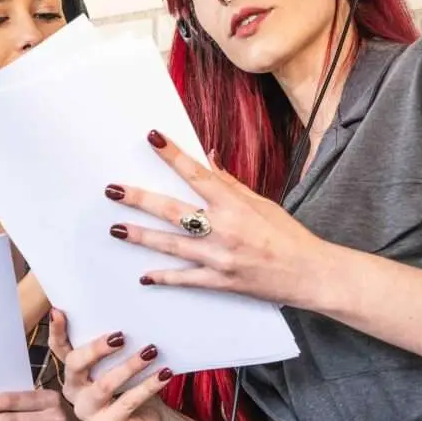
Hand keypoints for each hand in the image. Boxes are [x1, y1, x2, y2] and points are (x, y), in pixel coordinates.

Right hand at [47, 307, 173, 420]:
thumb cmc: (133, 385)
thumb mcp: (121, 362)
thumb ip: (116, 344)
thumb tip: (126, 317)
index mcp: (74, 371)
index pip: (60, 348)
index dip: (56, 331)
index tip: (58, 311)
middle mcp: (74, 391)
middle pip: (75, 365)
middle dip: (96, 348)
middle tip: (120, 336)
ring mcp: (88, 411)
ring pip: (104, 385)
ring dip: (130, 366)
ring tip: (151, 351)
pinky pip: (127, 402)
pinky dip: (148, 386)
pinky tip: (164, 374)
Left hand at [105, 129, 324, 306]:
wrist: (309, 274)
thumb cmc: (288, 235)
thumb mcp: (262, 203)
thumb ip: (230, 183)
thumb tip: (209, 158)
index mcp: (235, 204)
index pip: (197, 174)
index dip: (173, 155)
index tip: (152, 138)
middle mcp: (224, 229)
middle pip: (172, 210)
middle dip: (139, 199)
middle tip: (113, 190)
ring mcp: (220, 257)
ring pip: (171, 245)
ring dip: (141, 236)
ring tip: (117, 229)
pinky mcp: (221, 282)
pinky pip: (186, 279)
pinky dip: (164, 277)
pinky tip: (144, 274)